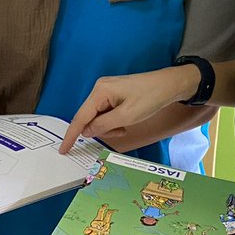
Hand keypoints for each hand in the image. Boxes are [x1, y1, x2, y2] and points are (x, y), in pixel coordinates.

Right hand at [60, 66, 199, 152]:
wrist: (170, 85)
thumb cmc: (151, 96)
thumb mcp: (127, 116)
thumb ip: (104, 125)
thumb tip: (86, 131)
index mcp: (100, 91)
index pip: (80, 117)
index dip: (71, 135)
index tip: (64, 149)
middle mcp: (100, 89)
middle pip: (90, 118)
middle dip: (102, 130)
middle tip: (121, 131)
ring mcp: (107, 91)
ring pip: (99, 118)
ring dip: (110, 127)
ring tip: (127, 125)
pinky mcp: (114, 94)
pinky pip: (107, 113)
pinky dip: (115, 121)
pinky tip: (127, 121)